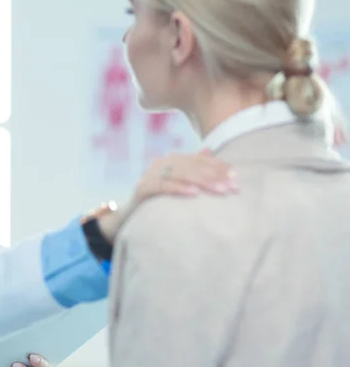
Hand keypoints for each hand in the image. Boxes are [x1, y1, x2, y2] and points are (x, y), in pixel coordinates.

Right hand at [98, 149, 236, 241]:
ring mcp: (150, 173)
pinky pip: (162, 185)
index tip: (237, 177)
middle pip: (192, 165)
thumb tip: (210, 149)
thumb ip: (192, 168)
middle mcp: (161, 163)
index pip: (199, 160)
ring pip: (179, 172)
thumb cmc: (158, 202)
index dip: (218, 166)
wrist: (128, 217)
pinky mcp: (141, 187)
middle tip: (233, 186)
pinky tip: (194, 194)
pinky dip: (178, 188)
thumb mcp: (178, 185)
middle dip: (214, 175)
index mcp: (172, 160)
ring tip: (220, 190)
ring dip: (202, 180)